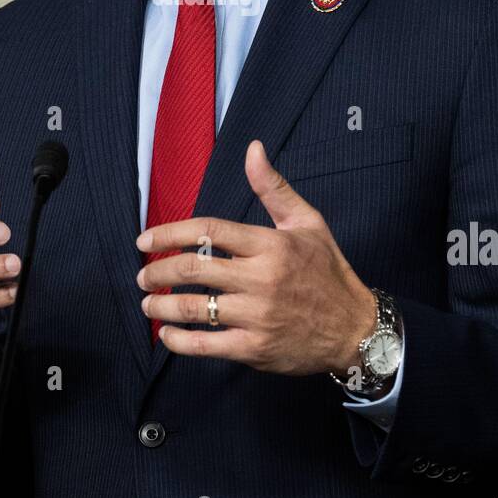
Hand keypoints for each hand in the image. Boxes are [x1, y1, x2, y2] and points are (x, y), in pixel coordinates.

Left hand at [136, 139, 377, 375]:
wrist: (354, 328)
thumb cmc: (328, 271)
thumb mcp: (307, 222)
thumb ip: (273, 188)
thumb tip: (252, 149)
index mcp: (269, 244)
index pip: (208, 231)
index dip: (169, 233)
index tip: (145, 239)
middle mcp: (261, 279)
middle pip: (192, 269)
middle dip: (158, 271)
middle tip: (143, 274)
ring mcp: (256, 316)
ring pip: (194, 308)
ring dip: (161, 305)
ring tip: (148, 302)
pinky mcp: (255, 348)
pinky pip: (206, 345)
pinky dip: (179, 341)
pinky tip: (167, 335)